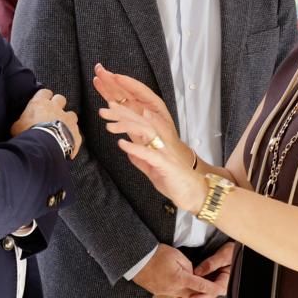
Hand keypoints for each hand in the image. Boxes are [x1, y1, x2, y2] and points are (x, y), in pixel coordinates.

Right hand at [12, 88, 82, 157]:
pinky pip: (76, 132)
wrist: (44, 146)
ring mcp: (68, 119)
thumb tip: (19, 125)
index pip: (44, 92)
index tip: (43, 101)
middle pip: (61, 99)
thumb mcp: (17, 127)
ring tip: (62, 128)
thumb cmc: (28, 134)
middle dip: (58, 104)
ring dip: (67, 119)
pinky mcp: (75, 132)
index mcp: (40, 104)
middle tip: (53, 113)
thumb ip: (20, 122)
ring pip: (72, 114)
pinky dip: (72, 136)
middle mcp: (56, 108)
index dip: (44, 97)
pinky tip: (67, 142)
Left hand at [95, 65, 204, 209]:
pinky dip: (135, 148)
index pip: (138, 120)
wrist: (193, 194)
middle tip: (103, 109)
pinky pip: (149, 153)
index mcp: (156, 140)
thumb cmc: (173, 180)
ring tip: (108, 125)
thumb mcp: (152, 168)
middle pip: (140, 120)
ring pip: (144, 131)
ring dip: (126, 126)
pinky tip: (122, 144)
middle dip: (121, 112)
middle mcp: (161, 140)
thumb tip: (129, 152)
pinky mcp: (166, 164)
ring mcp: (164, 151)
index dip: (124, 111)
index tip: (107, 103)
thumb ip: (141, 158)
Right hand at [132, 244, 220, 297]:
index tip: (219, 292)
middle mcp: (173, 288)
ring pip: (182, 296)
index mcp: (180, 279)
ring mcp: (165, 292)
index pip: (200, 286)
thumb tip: (192, 274)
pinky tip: (184, 292)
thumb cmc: (157, 254)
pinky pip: (172, 294)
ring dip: (192, 297)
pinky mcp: (158, 292)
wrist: (135, 259)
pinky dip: (180, 294)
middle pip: (193, 296)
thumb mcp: (176, 255)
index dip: (211, 289)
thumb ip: (188, 266)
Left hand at [184, 242, 235, 297]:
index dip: (203, 295)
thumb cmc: (232, 250)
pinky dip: (191, 289)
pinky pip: (200, 286)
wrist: (233, 247)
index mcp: (226, 279)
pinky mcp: (208, 279)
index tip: (192, 297)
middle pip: (207, 295)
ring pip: (203, 292)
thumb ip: (212, 263)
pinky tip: (181, 293)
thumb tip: (197, 273)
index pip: (215, 291)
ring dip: (192, 296)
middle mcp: (219, 283)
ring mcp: (213, 282)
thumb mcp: (224, 255)